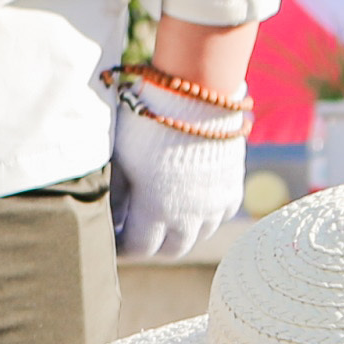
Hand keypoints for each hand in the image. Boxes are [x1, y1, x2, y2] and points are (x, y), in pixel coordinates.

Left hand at [109, 98, 245, 261]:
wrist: (196, 94)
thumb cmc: (147, 123)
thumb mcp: (120, 160)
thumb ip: (115, 195)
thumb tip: (111, 217)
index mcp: (157, 210)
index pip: (140, 248)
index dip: (123, 247)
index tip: (113, 238)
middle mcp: (190, 215)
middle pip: (172, 249)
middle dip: (151, 245)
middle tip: (136, 233)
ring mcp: (215, 203)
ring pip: (199, 235)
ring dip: (180, 232)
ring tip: (163, 219)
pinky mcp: (232, 187)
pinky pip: (221, 215)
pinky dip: (206, 217)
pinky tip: (191, 204)